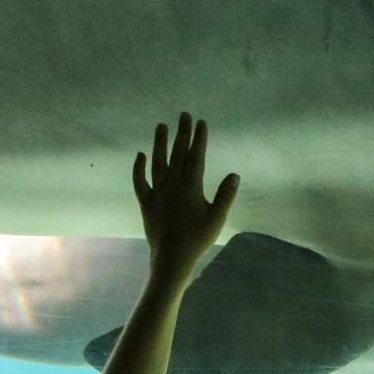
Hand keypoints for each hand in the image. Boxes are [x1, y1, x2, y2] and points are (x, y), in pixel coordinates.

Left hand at [133, 113, 238, 278]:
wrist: (171, 258)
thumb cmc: (198, 239)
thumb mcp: (217, 218)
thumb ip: (225, 195)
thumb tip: (234, 175)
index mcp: (191, 187)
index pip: (196, 156)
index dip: (199, 138)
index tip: (201, 122)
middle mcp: (172, 185)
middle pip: (177, 154)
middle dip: (181, 133)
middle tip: (183, 115)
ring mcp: (157, 192)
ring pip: (157, 162)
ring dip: (160, 143)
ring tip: (161, 126)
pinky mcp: (146, 203)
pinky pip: (140, 181)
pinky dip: (139, 167)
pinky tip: (140, 155)